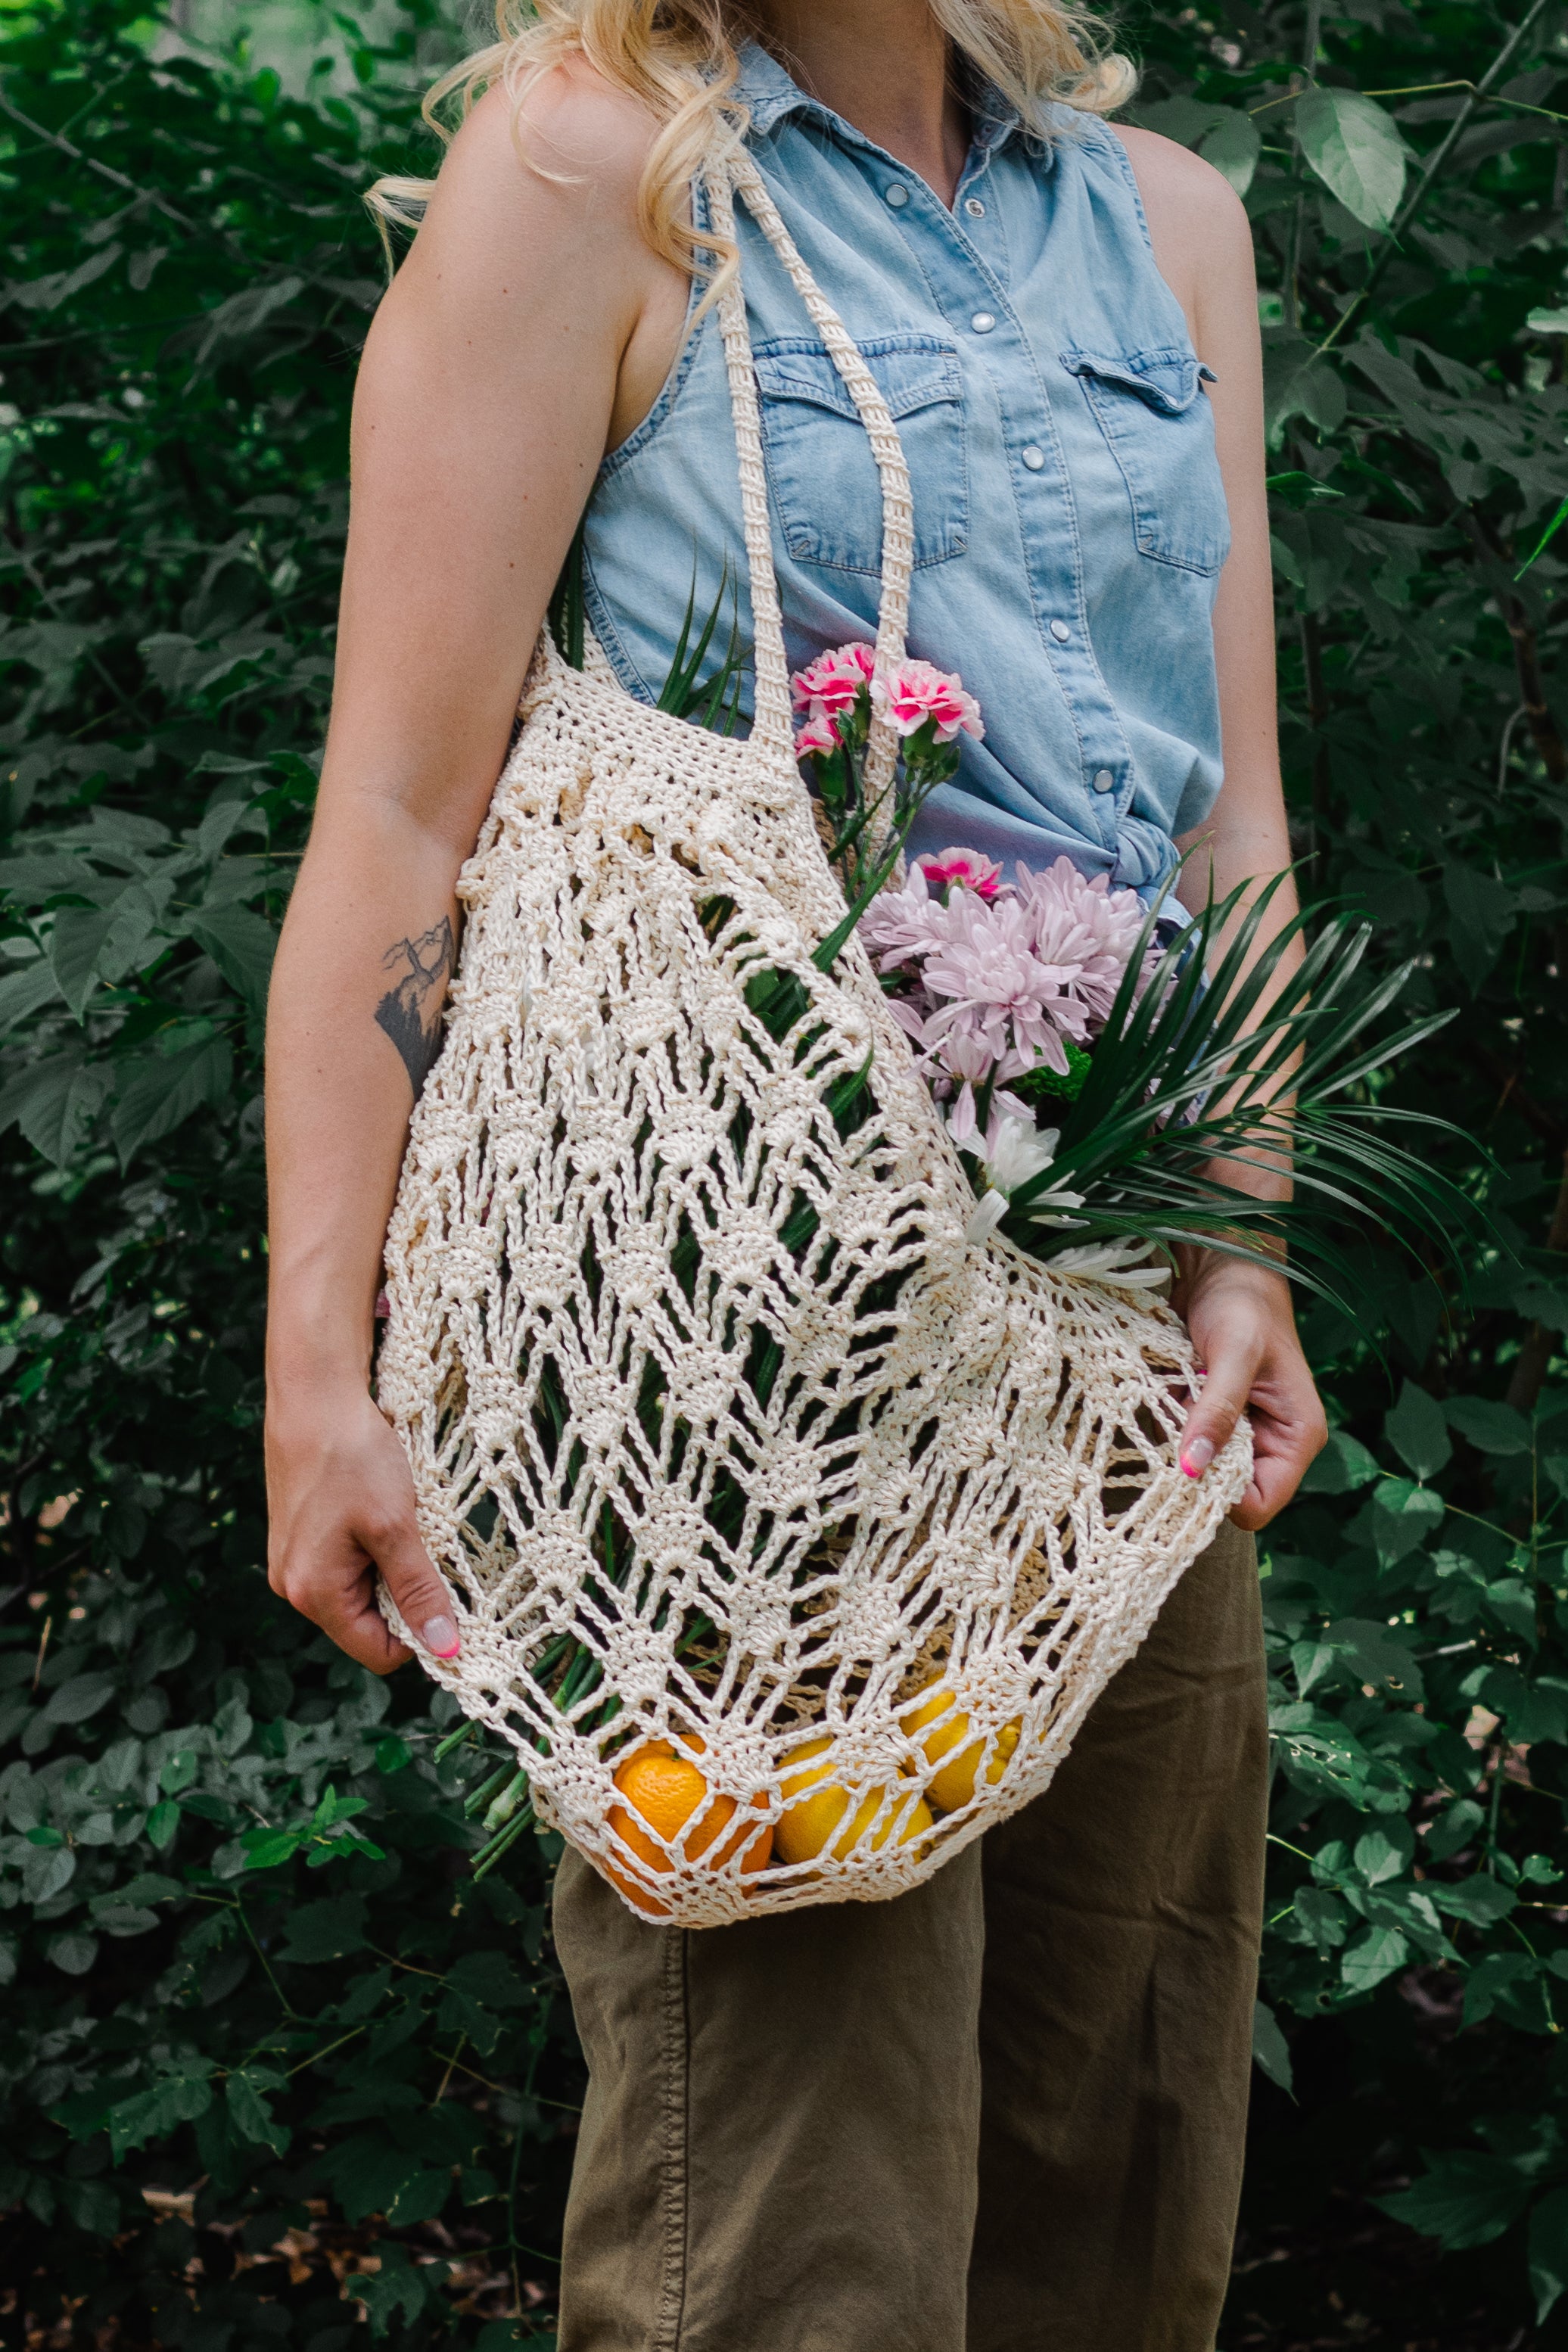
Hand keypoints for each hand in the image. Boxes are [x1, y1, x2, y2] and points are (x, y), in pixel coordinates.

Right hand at [266, 1376, 461, 1674]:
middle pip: (369, 1624)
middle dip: (406, 1594)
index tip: (452, 1599)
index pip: (378, 1652)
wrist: (314, 1396)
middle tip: (426, 1546)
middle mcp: (294, 1587)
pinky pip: (346, 1564)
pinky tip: (381, 1510)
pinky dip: (374, 1547)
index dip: (421, 1635)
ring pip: (362, 1591)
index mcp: (313, 1594)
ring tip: (401, 1522)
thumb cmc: (352, 1457)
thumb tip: (444, 1648)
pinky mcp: (299, 1538)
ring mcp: (293, 1562)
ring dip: (392, 1566)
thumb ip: (419, 1591)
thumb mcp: (395, 1528)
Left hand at [1171, 1250, 1326, 1530]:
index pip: (1260, 1504)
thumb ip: (1217, 1412)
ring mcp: (1239, 1431)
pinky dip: (1165, 1425)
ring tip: (1171, 1399)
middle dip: (1193, 1467)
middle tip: (1172, 1426)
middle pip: (1226, 1492)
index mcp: (1296, 1436)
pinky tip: (1164, 1392)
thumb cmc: (1243, 1302)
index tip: (1185, 1469)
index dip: (1220, 1497)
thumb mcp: (1234, 1355)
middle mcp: (1270, 1442)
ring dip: (1175, 1442)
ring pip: (1198, 1468)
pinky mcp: (1210, 1417)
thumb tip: (1193, 1470)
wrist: (1222, 1263)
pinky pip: (1181, 1441)